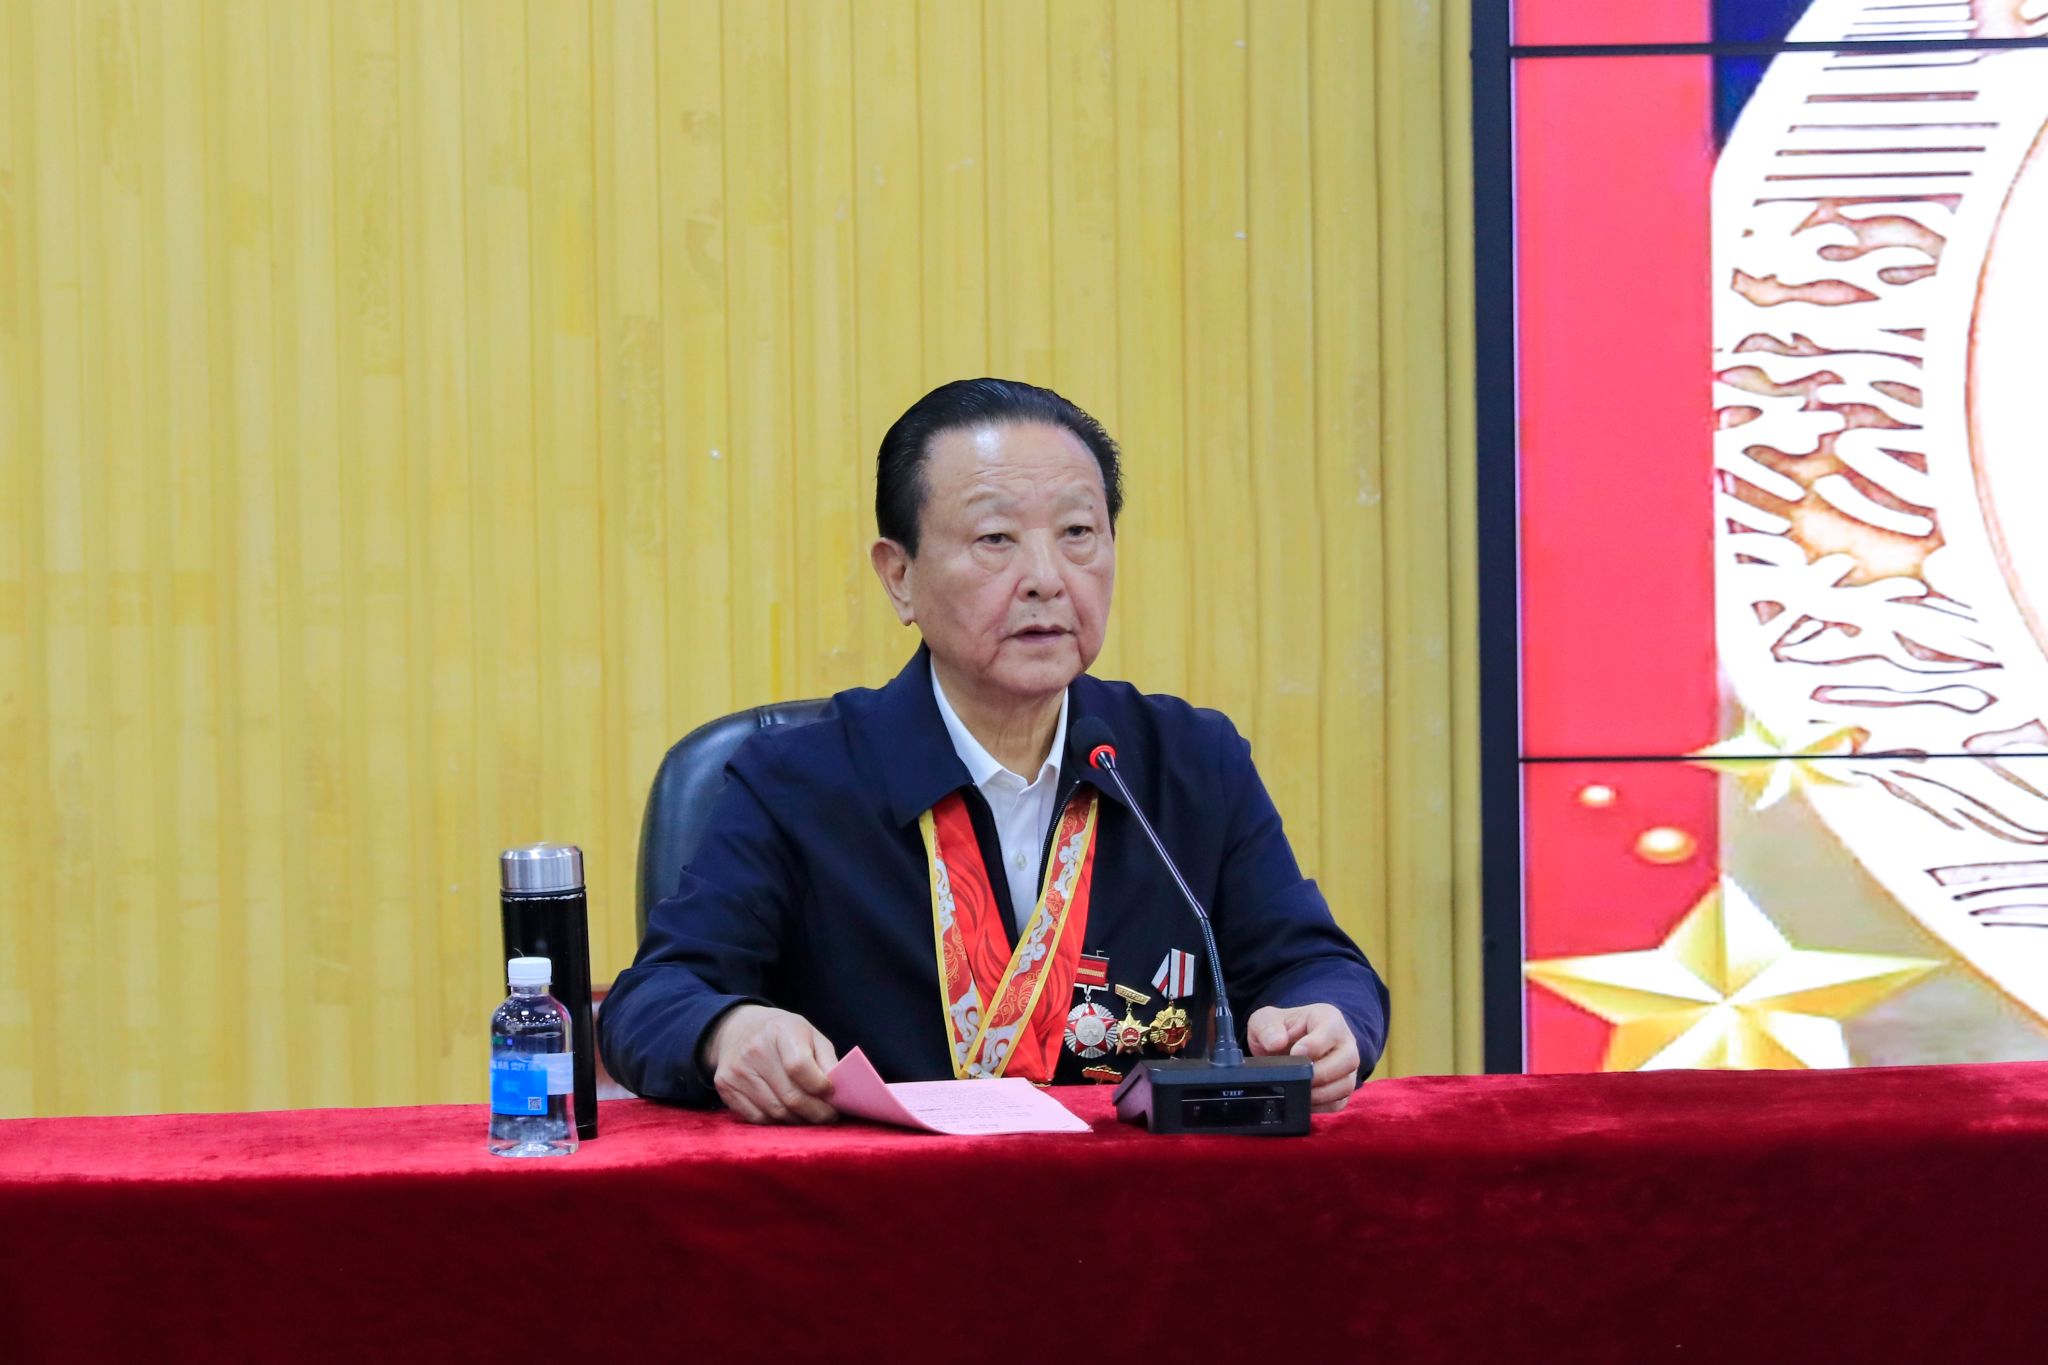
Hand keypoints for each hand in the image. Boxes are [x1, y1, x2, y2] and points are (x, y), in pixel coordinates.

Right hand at [703, 1004, 839, 1123]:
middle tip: (829, 1116)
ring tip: (811, 1116)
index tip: (832, 1094)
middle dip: (816, 1113)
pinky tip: (788, 1115)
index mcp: (780, 1030)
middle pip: (790, 1096)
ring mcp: (736, 1070)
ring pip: (776, 1112)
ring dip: (799, 1120)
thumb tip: (840, 1093)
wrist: (738, 1028)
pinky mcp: (725, 1087)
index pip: (800, 1066)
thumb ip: (826, 1061)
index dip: (820, 1086)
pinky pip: (758, 1118)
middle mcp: (754, 1050)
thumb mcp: (809, 1035)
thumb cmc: (783, 1034)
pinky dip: (778, 1122)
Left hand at [1247, 1003, 1360, 1113]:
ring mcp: (1346, 1067)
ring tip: (1299, 1092)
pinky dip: (1322, 1106)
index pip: (1331, 1031)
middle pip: (1348, 1060)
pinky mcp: (1342, 1088)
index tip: (1295, 1053)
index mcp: (1327, 1018)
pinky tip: (1304, 1103)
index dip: (1314, 1045)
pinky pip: (1340, 1102)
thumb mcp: (1264, 1020)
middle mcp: (1344, 1042)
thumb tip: (1276, 1043)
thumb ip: (1266, 1027)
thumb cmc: (1277, 1030)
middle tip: (1298, 1078)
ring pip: (1347, 1084)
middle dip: (1321, 1073)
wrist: (1280, 1045)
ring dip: (1322, 1094)